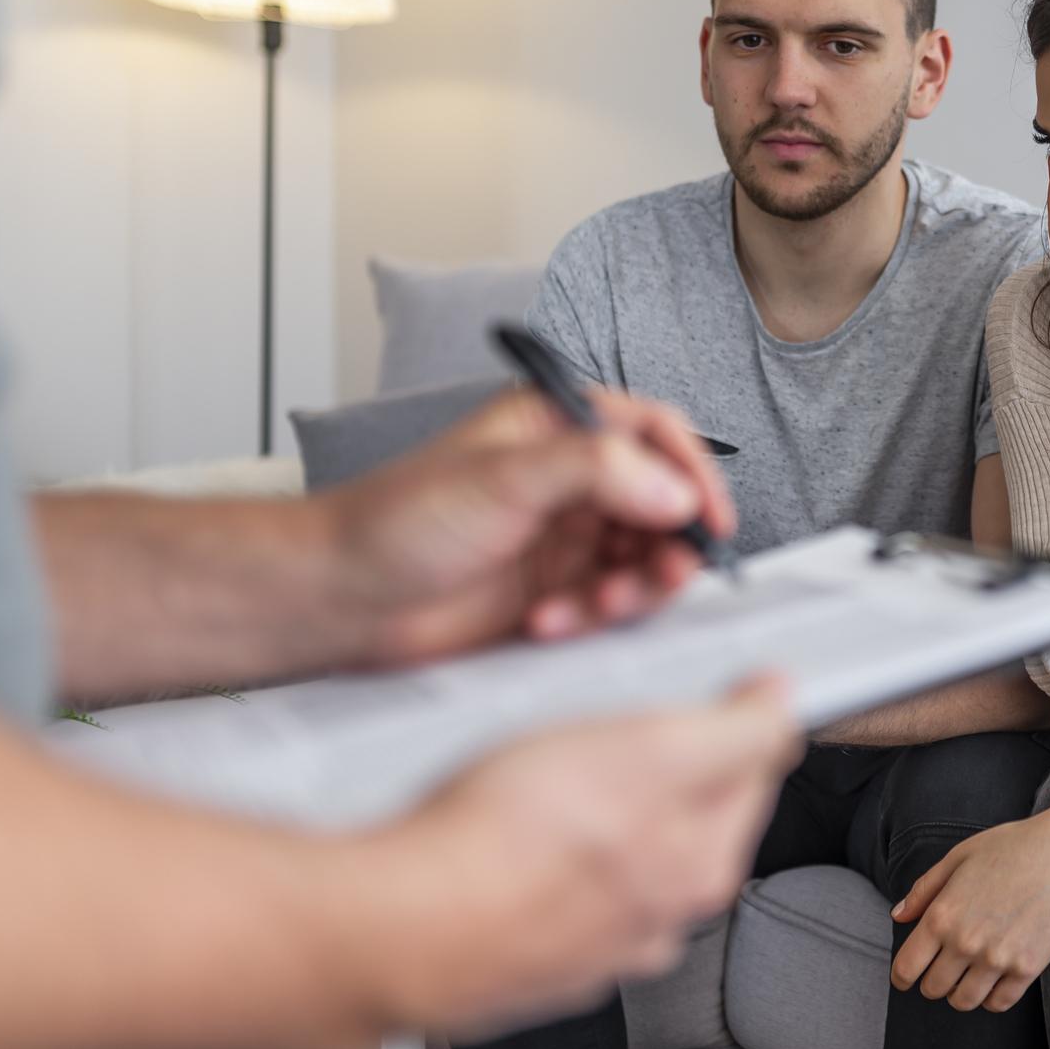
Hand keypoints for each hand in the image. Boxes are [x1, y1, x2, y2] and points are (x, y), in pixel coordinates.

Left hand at [324, 387, 738, 666]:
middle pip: (663, 504)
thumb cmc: (397, 522)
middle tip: (662, 577)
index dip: (693, 474)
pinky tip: (546, 623)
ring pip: (643, 559)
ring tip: (597, 607)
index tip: (711, 520)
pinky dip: (591, 618)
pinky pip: (608, 603)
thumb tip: (677, 492)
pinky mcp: (554, 590)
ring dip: (632, 589)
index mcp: (560, 425)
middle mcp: (570, 477)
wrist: (339, 600)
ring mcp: (564, 536)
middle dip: (667, 545)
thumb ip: (599, 471)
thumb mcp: (505, 478)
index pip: (657, 434)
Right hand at [351, 675, 800, 1036]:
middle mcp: (658, 913)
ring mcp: (590, 932)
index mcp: (703, 866)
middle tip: (611, 718)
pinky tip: (507, 817)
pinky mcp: (527, 938)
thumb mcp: (655, 750)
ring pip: (619, 837)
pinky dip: (542, 837)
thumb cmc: (513, 839)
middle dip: (664, 753)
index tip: (717, 681)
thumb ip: (739, 729)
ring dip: (597, 794)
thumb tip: (783, 702)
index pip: (756, 767)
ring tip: (545, 764)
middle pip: (689, 805)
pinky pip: (554, 868)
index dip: (739, 707)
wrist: (398, 920)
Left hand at [889, 797, 1049, 1013]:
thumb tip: (899, 915)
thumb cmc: (1011, 847)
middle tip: (943, 967)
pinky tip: (994, 980)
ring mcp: (997, 959)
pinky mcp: (1027, 968)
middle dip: (932, 981)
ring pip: (963, 1001)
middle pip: (933, 989)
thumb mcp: (958, 857)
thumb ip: (924, 889)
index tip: (907, 975)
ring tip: (968, 975)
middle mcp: (965, 943)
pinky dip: (991, 997)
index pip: (906, 968)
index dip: (902, 976)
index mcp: (942, 915)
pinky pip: (999, 1003)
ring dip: (960, 992)